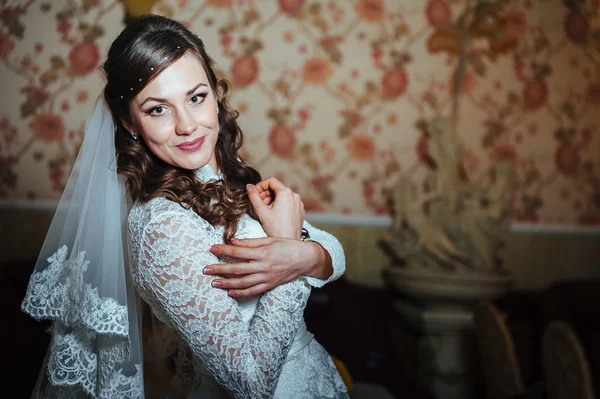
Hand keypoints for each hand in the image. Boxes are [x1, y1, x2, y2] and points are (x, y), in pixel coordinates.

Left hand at [203, 237, 323, 296]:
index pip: (238, 252)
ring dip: (227, 283)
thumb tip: (232, 241)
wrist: (304, 259)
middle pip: (237, 269)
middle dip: (220, 269)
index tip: (211, 249)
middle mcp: (263, 267)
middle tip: (205, 269)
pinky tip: (230, 293)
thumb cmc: (286, 246)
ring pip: (243, 283)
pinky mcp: (269, 285)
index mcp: (263, 253)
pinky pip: (253, 291)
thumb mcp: (269, 240)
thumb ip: (250, 242)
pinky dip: (241, 293)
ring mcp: (266, 278)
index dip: (224, 250)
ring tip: (213, 283)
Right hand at [246, 177, 304, 239]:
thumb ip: (253, 196)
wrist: (288, 243)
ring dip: (272, 199)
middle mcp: (295, 196)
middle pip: (277, 188)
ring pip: (282, 196)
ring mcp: (299, 204)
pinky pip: (288, 203)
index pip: (271, 181)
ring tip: (264, 210)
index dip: (260, 185)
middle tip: (257, 202)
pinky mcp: (300, 211)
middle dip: (265, 194)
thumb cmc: (276, 229)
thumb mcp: (261, 211)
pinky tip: (273, 214)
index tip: (254, 193)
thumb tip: (249, 186)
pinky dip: (280, 205)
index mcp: (286, 193)